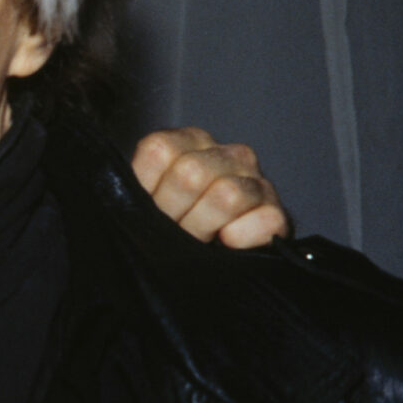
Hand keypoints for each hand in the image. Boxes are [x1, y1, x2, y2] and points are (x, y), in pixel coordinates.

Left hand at [131, 127, 288, 247]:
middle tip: (175, 231)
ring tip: (200, 239)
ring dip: (205, 227)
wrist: (210, 261)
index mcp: (189, 142)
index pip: (159, 150)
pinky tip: (228, 244)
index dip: (150, 190)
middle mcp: (228, 153)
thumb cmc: (169, 228)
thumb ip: (133, 189)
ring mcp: (258, 181)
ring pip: (227, 195)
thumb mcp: (143, 203)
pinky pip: (261, 221)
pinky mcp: (278, 213)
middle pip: (191, 174)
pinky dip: (240, 240)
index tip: (152, 210)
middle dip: (176, 214)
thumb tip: (124, 196)